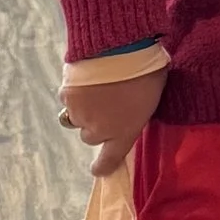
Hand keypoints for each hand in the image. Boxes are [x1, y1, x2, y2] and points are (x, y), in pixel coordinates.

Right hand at [59, 61, 167, 177]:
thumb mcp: (153, 97)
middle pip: (90, 136)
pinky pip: (68, 99)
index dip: (103, 166)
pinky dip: (74, 92)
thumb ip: (138, 111)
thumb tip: (133, 109)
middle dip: (96, 124)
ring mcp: (80, 114)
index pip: (110, 159)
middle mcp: (99, 130)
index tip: (98, 169)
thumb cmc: (146, 71)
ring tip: (96, 89)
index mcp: (125, 132)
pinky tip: (85, 78)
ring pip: (76, 118)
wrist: (119, 49)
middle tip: (107, 105)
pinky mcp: (66, 97)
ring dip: (83, 108)